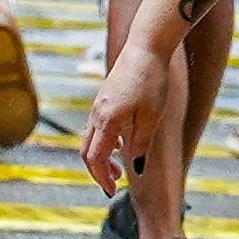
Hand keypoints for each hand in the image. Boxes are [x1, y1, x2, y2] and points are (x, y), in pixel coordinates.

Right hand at [80, 39, 168, 192]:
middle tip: (114, 184)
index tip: (113, 191)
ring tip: (119, 167)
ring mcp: (98, 106)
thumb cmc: (151, 81)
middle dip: (97, 171)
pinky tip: (122, 143)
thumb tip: (136, 169)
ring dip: (101, 157)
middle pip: (86, 151)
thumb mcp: (151, 117)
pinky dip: (104, 142)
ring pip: (90, 139)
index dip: (102, 178)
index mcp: (107, 121)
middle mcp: (97, 114)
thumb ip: (141, 144)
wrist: (146, 48)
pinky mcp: (104, 99)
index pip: (95, 158)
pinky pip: (97, 127)